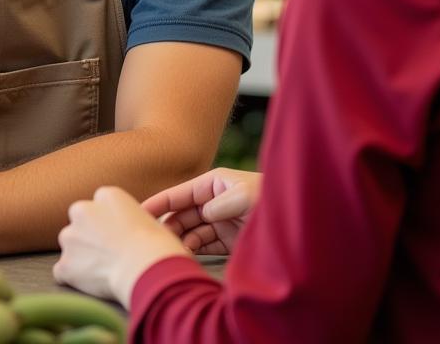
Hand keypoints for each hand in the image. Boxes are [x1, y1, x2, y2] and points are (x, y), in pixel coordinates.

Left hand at [54, 186, 190, 308]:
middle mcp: (83, 210)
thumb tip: (127, 231)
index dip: (107, 224)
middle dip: (88, 236)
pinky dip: (73, 279)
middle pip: (79, 223)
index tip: (116, 237)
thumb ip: (127, 218)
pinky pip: (63, 272)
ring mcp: (71, 237)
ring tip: (103, 271)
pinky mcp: (65, 264)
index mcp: (106, 195)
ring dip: (80, 257)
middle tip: (108, 254)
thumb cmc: (156, 246)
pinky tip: (92, 284)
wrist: (147, 269)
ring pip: (71, 246)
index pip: (98, 206)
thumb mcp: (147, 218)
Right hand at [142, 167, 260, 255]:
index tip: (139, 211)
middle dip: (167, 224)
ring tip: (170, 250)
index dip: (159, 202)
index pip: (179, 193)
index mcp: (214, 183)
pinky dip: (193, 250)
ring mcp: (220, 221)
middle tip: (153, 239)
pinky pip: (204, 244)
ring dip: (180, 239)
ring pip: (191, 231)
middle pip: (182, 213)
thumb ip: (219, 203)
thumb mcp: (244, 194)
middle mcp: (214, 201)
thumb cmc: (271, 199)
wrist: (300, 220)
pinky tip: (184, 255)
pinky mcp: (228, 240)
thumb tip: (201, 216)